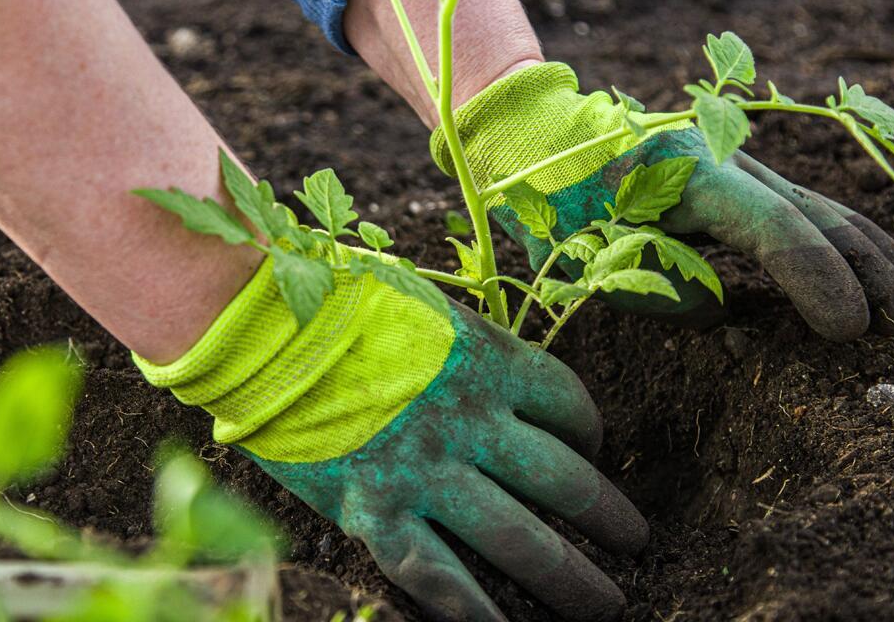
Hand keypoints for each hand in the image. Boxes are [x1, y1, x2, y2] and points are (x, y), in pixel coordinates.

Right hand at [136, 252, 646, 621]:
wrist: (257, 324)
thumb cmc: (337, 302)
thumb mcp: (426, 307)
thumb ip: (469, 348)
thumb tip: (499, 378)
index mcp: (489, 361)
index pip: (570, 407)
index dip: (592, 436)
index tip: (592, 453)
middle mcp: (472, 422)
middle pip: (564, 482)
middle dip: (610, 519)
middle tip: (636, 544)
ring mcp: (426, 472)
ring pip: (519, 540)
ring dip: (572, 579)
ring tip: (607, 605)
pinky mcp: (375, 512)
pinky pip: (440, 577)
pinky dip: (477, 613)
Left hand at [432, 63, 893, 340]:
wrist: (540, 134)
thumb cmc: (552, 199)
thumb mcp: (583, 254)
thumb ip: (655, 288)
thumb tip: (720, 308)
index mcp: (685, 175)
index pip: (773, 230)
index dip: (818, 280)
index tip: (847, 330)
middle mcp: (722, 158)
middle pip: (812, 214)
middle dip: (862, 271)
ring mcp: (734, 159)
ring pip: (816, 204)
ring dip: (866, 254)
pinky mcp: (735, 172)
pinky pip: (799, 206)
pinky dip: (840, 237)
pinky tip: (875, 263)